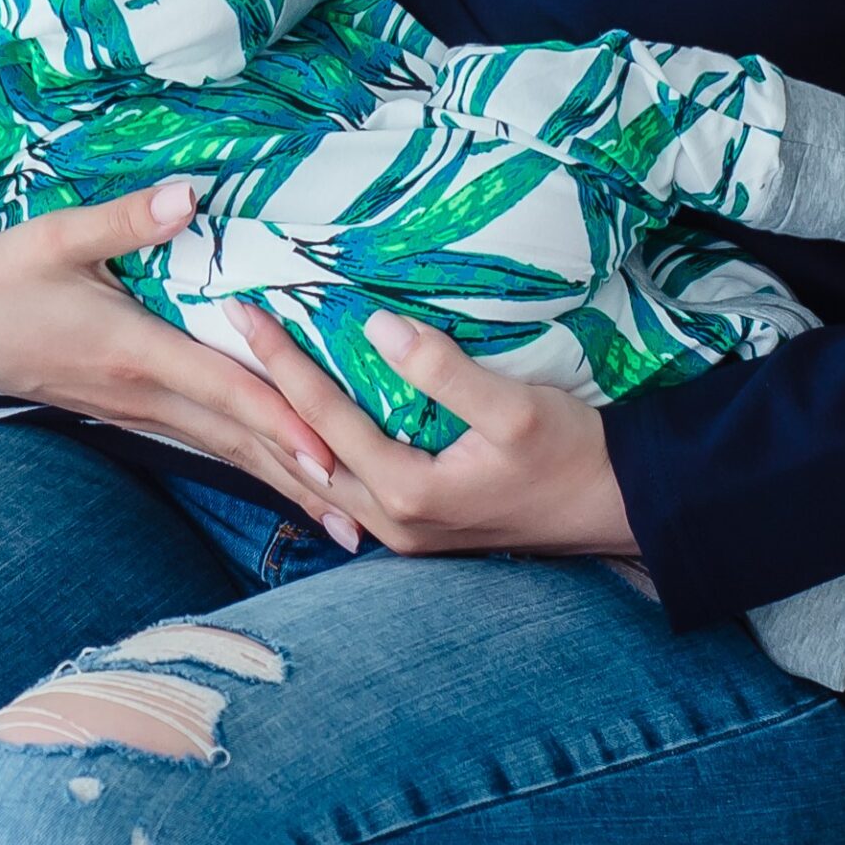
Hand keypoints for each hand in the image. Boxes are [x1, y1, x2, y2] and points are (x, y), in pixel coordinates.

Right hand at [0, 174, 342, 518]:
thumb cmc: (5, 272)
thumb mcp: (56, 235)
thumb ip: (125, 218)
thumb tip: (188, 196)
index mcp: (134, 350)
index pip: (223, 391)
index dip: (279, 420)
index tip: (332, 451)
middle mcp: (143, 393)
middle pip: (239, 441)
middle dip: (306, 476)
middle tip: (374, 514)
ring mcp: (138, 411)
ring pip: (226, 453)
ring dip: (285, 485)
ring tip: (349, 523)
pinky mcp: (133, 412)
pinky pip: (205, 446)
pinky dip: (251, 466)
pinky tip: (284, 483)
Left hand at [227, 301, 638, 557]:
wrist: (619, 509)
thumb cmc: (572, 453)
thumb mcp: (514, 408)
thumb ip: (443, 372)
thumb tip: (376, 327)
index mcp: (407, 494)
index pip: (321, 415)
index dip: (280, 359)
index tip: (244, 312)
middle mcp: (392, 523)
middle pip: (304, 449)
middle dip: (262, 391)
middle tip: (224, 335)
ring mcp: (402, 533)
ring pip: (317, 475)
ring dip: (282, 422)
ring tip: (246, 372)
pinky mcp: (415, 526)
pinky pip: (342, 485)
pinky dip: (312, 447)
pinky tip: (295, 424)